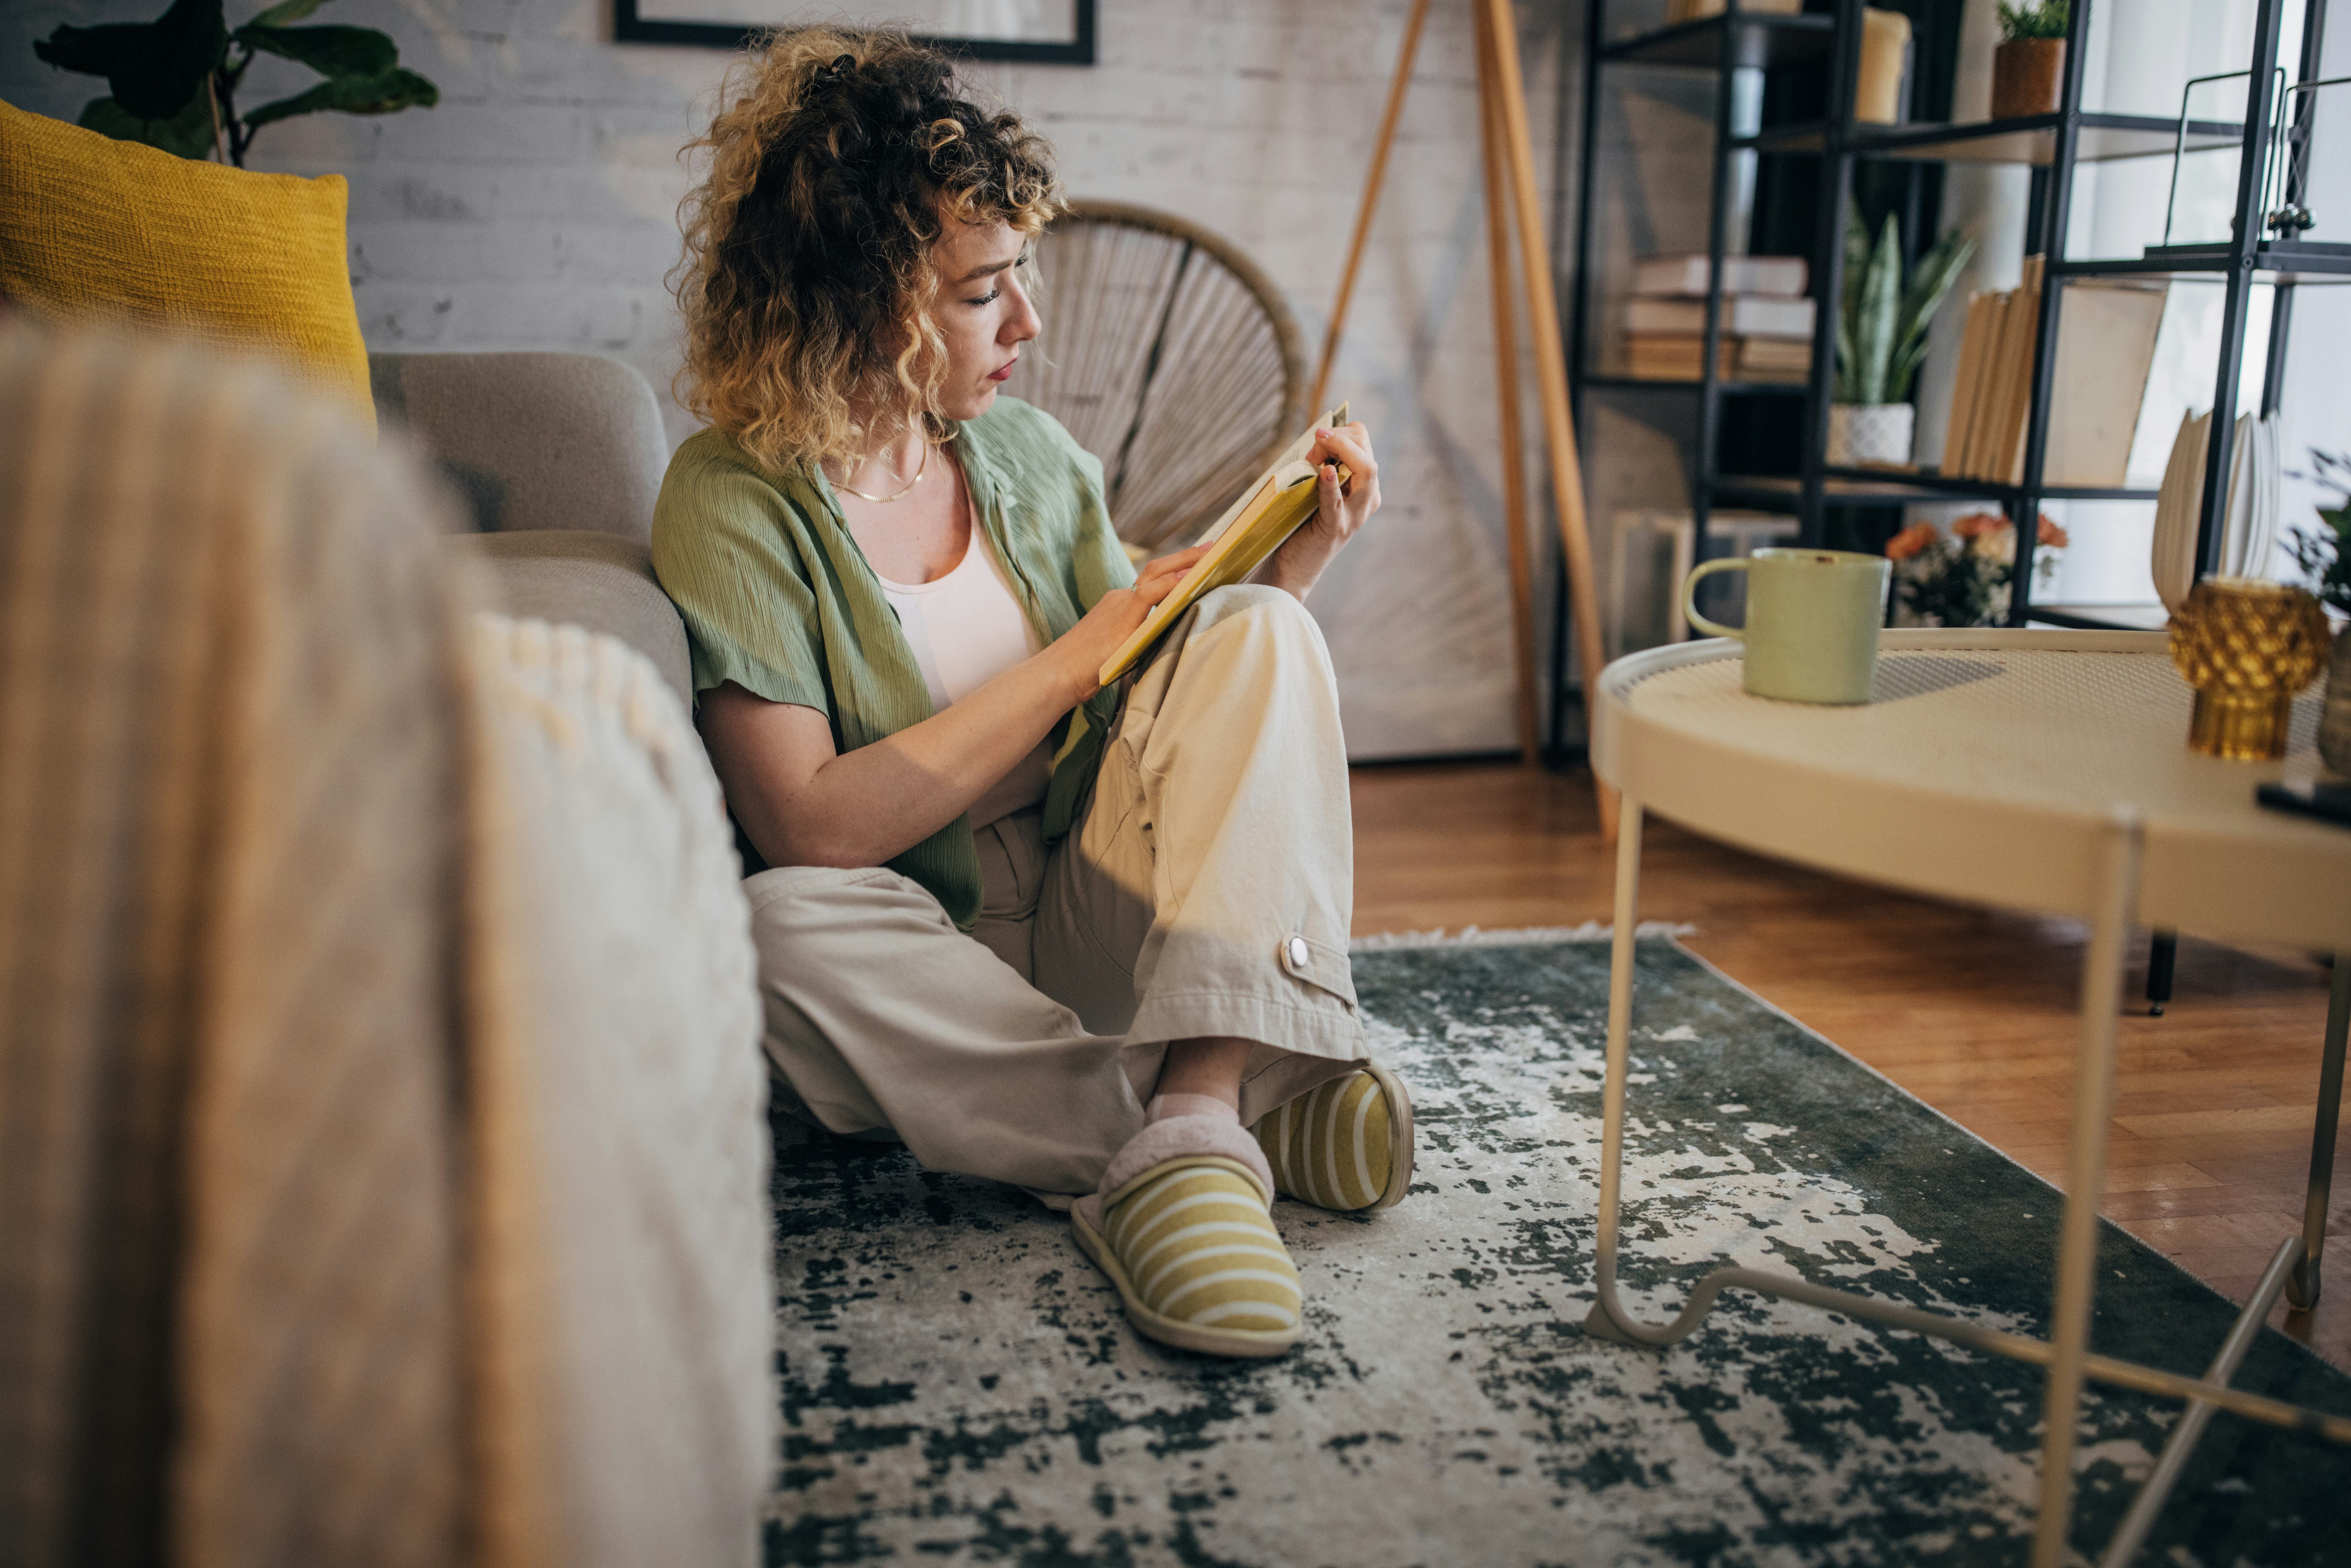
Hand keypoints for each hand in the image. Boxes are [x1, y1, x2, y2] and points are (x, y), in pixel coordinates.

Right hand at [1047, 542, 1208, 701]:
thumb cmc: (1086, 670)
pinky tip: (1190, 579)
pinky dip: (1171, 583)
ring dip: (1186, 563)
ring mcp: (1120, 605)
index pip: (1153, 580)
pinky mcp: (1120, 618)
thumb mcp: (1121, 650)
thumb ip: (1142, 640)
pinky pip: (1149, 593)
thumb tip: (1167, 642)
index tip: (1199, 564)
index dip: (1176, 570)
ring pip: (1157, 574)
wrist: (1057, 675)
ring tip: (1211, 556)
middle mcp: (1121, 599)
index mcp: (1120, 605)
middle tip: (1212, 548)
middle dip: (1187, 557)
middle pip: (1157, 569)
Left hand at [1259, 421, 1379, 600]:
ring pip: (1366, 471)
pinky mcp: (1336, 528)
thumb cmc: (1302, 522)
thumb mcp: (1315, 487)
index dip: (1342, 433)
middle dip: (1342, 439)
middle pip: (1367, 453)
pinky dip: (1330, 484)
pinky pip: (1336, 501)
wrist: (1294, 565)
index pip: (1364, 443)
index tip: (1318, 437)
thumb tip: (1318, 441)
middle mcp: (1367, 499)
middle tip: (1317, 441)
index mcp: (1365, 486)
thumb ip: (1319, 464)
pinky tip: (1324, 472)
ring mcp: (1354, 515)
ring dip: (1343, 451)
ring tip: (1321, 449)